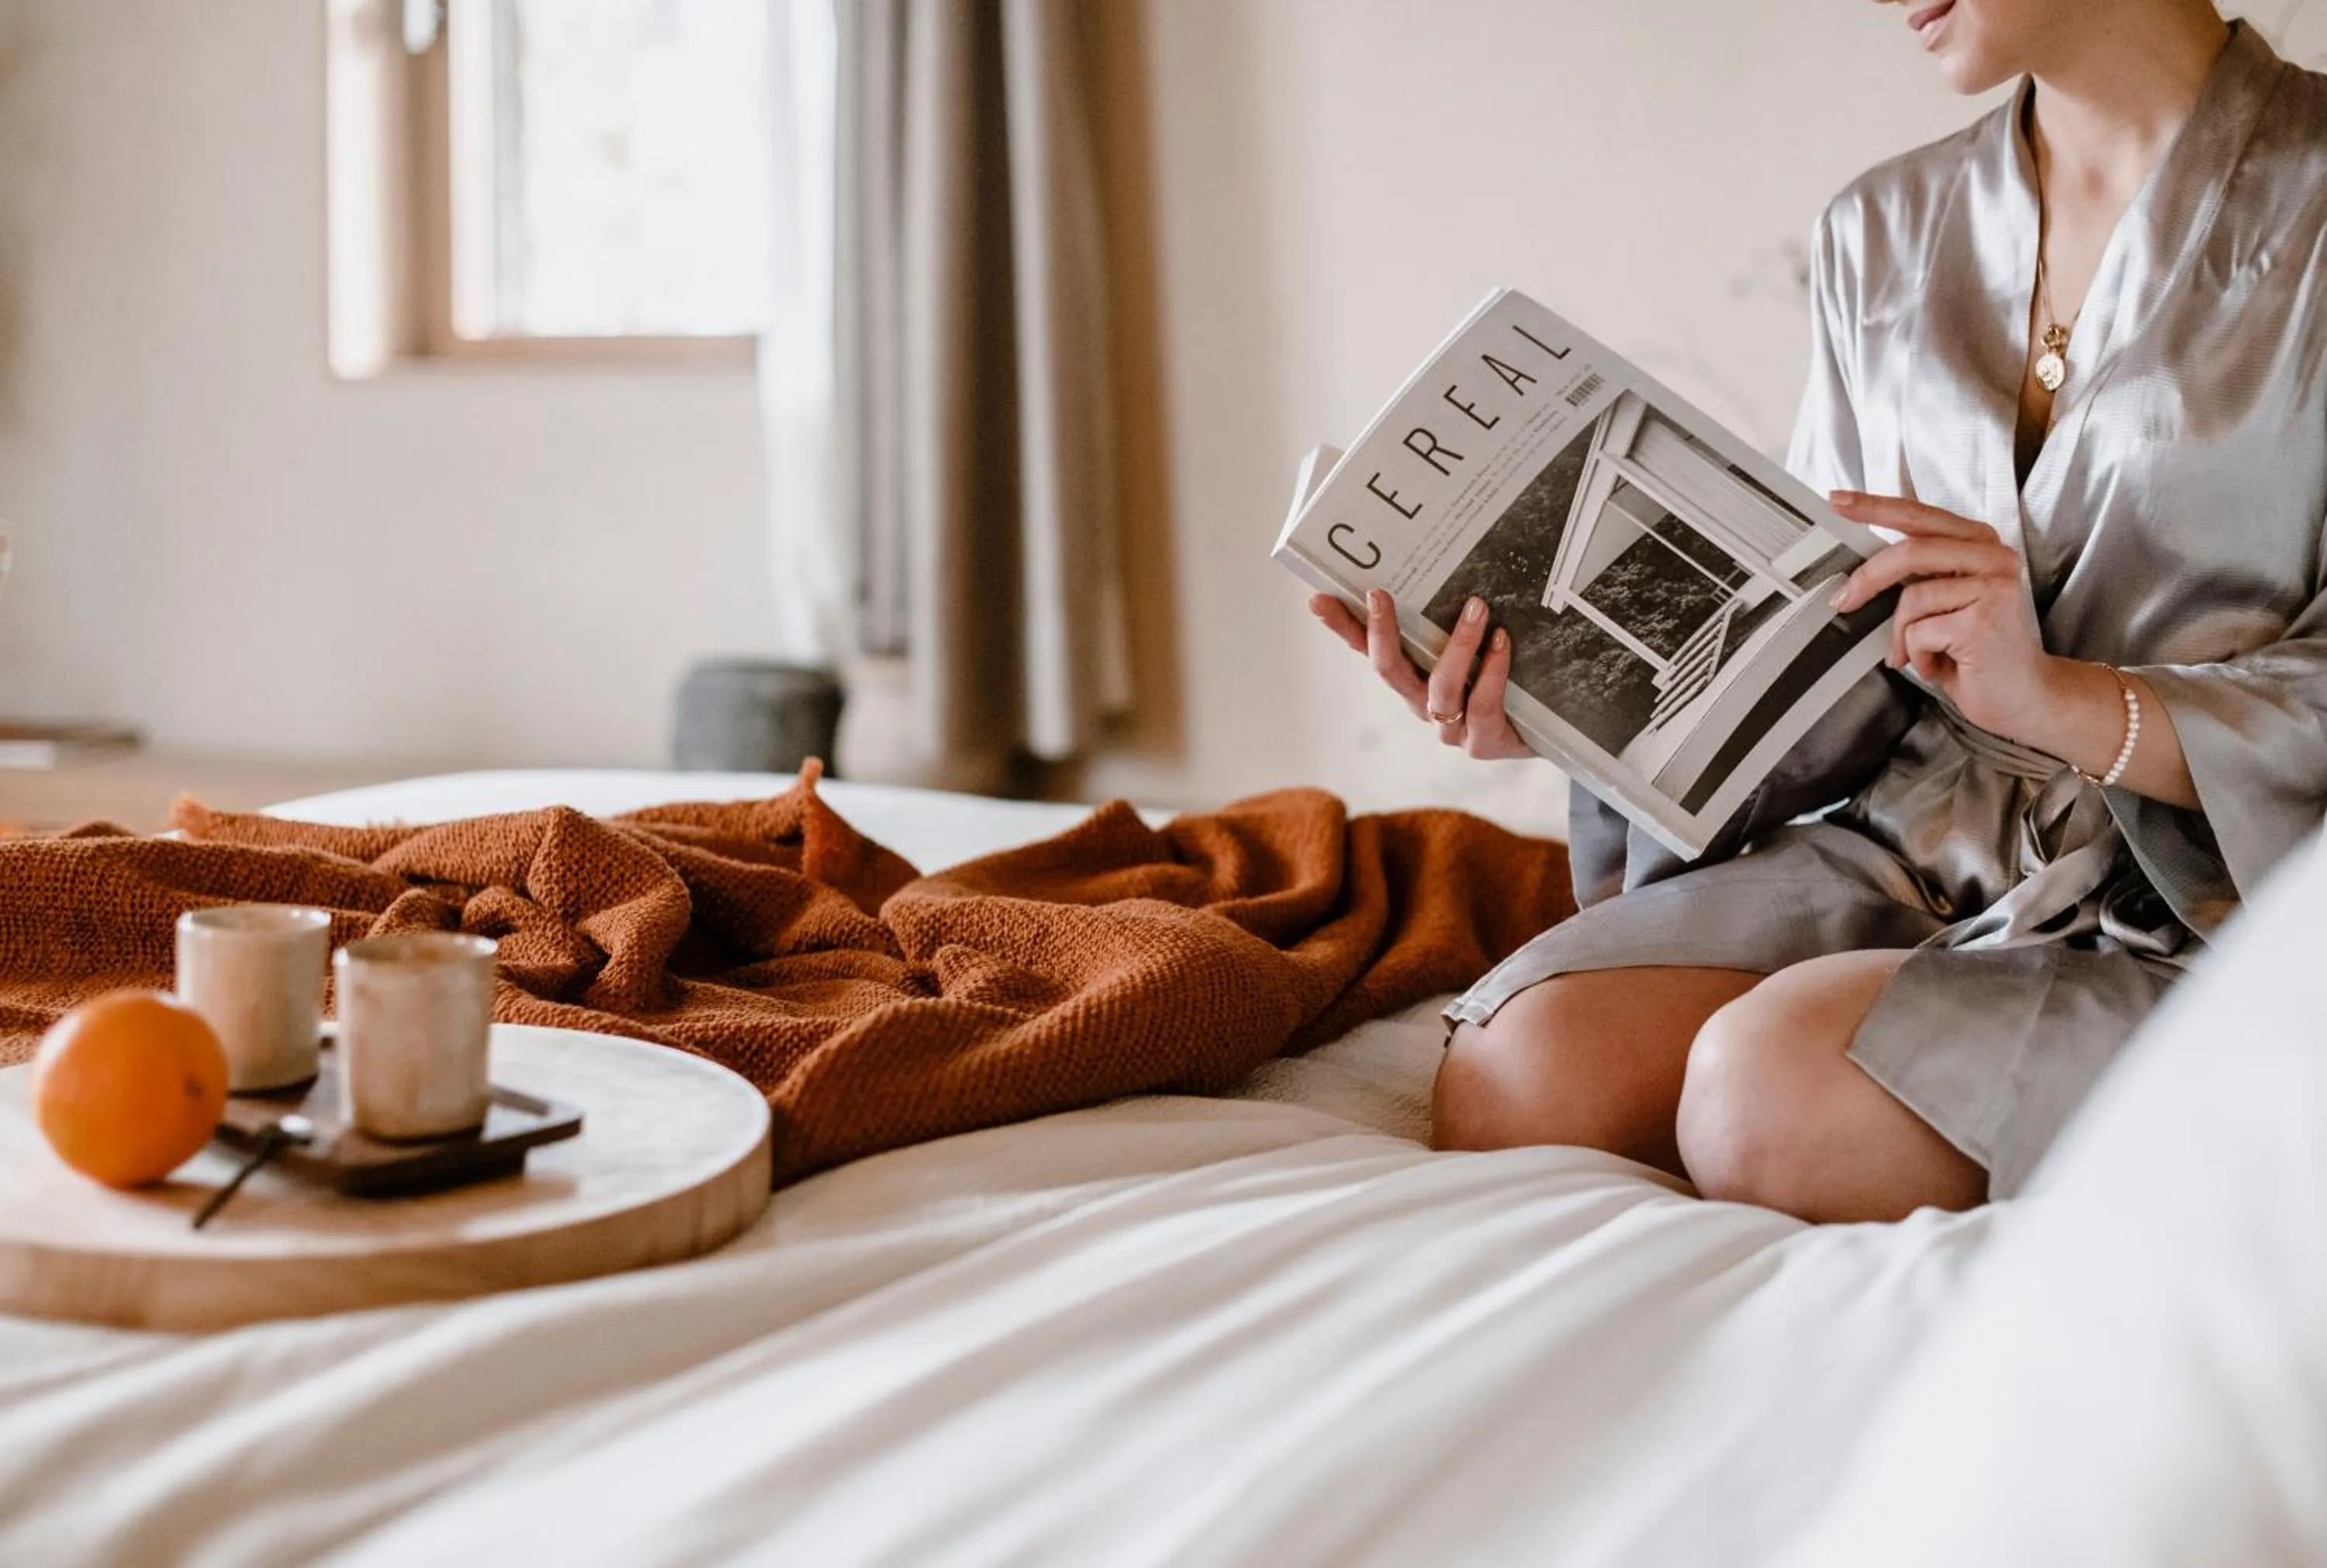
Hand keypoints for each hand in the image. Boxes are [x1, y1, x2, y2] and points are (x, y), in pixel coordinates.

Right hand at [1308, 589, 1531, 758]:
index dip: (1343, 627)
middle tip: (1378, 594)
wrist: (1546, 731)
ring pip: (1441, 686)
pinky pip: (1482, 705)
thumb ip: (1460, 614)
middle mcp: (1423, 704)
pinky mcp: (1482, 743)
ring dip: (1458, 645)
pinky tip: (1501, 641)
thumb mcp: (1480, 644)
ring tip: (1476, 606)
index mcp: (1413, 679)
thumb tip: (1458, 556)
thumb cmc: (1510, 679)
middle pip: (1389, 670)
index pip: (1368, 650)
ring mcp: (1450, 729)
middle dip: (1380, 632)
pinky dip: (1492, 671)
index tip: (1320, 599)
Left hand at [1825, 491, 2064, 740]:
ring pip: (1913, 597)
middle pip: (1911, 549)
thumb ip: (1919, 576)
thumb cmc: (1978, 653)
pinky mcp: (1983, 622)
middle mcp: (1994, 558)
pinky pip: (1919, 632)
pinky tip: (1940, 665)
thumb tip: (1862, 569)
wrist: (2025, 696)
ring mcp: (1993, 588)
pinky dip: (1917, 655)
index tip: (1838, 501)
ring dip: (1903, 634)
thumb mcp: (1946, 603)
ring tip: (1918, 653)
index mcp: (1980, 545)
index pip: (1921, 516)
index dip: (1876, 507)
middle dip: (1868, 578)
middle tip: (1843, 600)